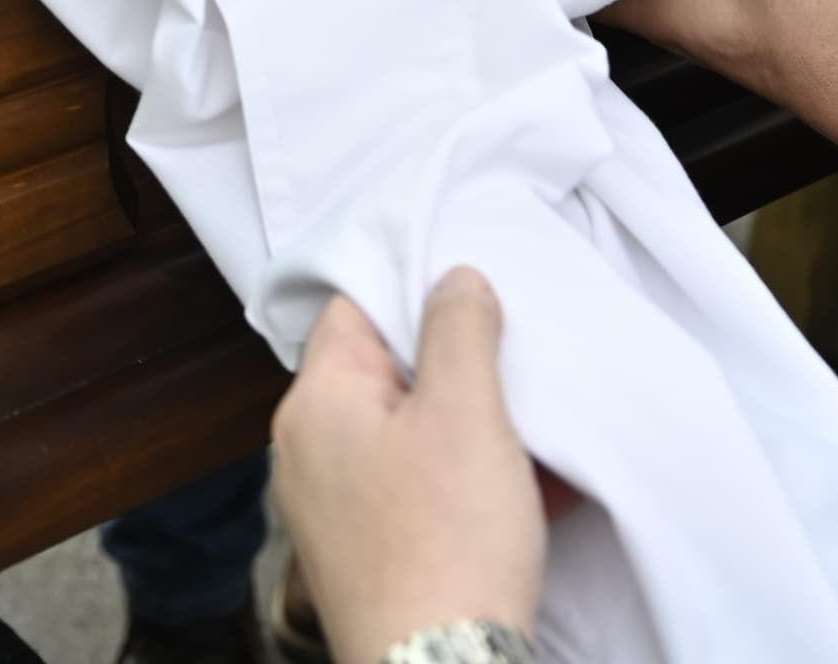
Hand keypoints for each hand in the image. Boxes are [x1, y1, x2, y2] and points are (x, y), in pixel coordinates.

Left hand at [272, 273, 544, 660]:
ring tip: (530, 436)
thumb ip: (459, 330)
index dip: (416, 291)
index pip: (354, 308)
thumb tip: (454, 279)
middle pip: (384, 373)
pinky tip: (524, 493)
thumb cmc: (447, 545)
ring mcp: (333, 512)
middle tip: (514, 367)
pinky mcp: (365, 557)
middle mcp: (307, 454)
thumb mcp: (467, 412)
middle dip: (454, 368)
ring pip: (408, 436)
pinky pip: (416, 494)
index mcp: (315, 405)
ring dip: (471, 430)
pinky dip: (466, 484)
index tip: (477, 296)